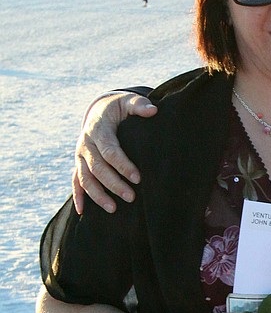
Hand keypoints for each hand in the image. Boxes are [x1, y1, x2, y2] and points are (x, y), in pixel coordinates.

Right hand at [72, 92, 157, 214]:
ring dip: (97, 195)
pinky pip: (75, 181)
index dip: (123, 165)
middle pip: (97, 168)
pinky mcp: (79, 163)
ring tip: (113, 209)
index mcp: (98, 129)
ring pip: (85, 178)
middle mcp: (85, 144)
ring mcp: (80, 155)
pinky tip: (83, 212)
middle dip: (113, 184)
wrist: (99, 110)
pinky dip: (78, 196)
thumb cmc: (118, 108)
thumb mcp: (127, 101)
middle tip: (131, 197)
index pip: (110, 150)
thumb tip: (153, 110)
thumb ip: (139, 105)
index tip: (138, 178)